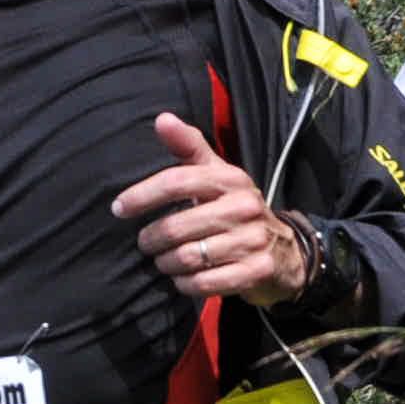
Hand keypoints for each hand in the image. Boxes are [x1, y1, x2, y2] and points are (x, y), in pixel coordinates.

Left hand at [113, 112, 307, 302]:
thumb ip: (188, 147)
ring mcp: (253, 239)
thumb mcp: (217, 174)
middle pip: (177, 226)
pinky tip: (182, 279)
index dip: (143, 195)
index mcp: (230, 179)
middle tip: (146, 244)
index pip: (177, 181)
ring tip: (163, 262)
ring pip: (188, 258)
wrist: (285, 250)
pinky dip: (186, 284)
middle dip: (152, 240)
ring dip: (166, 264)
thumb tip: (161, 119)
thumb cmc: (236, 208)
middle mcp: (244, 206)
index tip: (119, 209)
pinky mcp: (257, 270)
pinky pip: (206, 282)